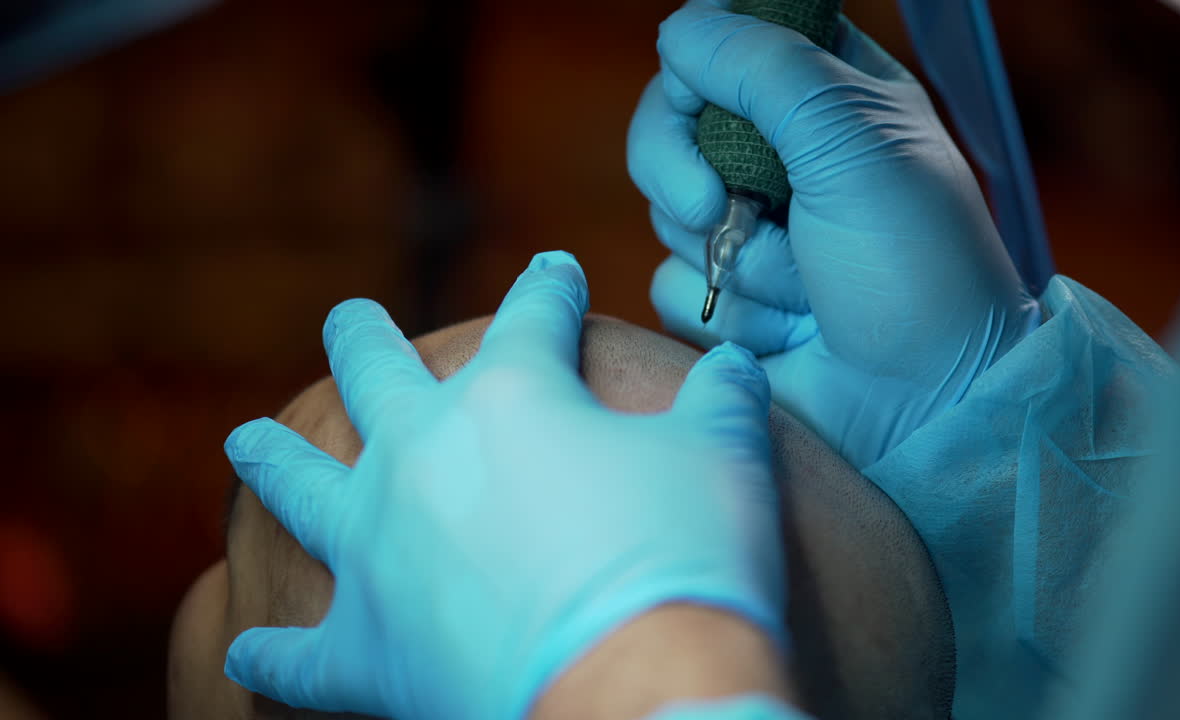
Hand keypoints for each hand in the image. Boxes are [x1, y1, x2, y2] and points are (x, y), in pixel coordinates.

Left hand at [220, 251, 785, 719]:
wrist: (634, 684)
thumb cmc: (683, 556)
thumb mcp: (726, 457)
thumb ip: (724, 399)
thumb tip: (736, 364)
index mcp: (511, 396)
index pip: (533, 316)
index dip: (548, 288)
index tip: (552, 271)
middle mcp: (423, 454)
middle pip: (375, 376)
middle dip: (360, 340)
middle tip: (346, 318)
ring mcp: (380, 548)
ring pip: (303, 487)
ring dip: (273, 458)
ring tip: (242, 438)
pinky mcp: (366, 646)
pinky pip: (300, 655)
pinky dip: (273, 657)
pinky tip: (245, 654)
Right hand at [629, 0, 1039, 468]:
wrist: (927, 402)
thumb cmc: (915, 265)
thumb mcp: (851, 139)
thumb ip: (760, 65)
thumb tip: (678, 30)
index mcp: (831, 95)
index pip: (730, 40)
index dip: (701, 61)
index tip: (699, 92)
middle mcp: (785, 157)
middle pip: (672, 121)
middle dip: (683, 166)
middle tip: (714, 204)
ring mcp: (752, 231)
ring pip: (667, 210)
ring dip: (733, 257)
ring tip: (804, 287)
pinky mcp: (727, 302)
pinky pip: (673, 285)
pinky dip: (730, 314)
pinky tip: (790, 332)